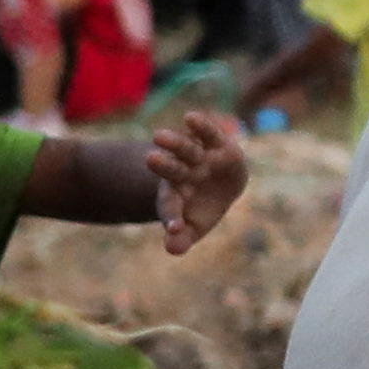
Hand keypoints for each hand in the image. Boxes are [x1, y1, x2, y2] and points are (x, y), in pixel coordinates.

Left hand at [145, 110, 249, 252]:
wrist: (219, 183)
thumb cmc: (201, 208)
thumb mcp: (195, 227)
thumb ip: (182, 238)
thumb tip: (172, 249)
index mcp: (176, 195)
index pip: (171, 206)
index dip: (173, 218)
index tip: (175, 230)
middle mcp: (183, 173)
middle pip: (171, 169)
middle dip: (162, 165)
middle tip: (149, 158)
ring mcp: (198, 157)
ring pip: (185, 149)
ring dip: (175, 143)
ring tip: (158, 136)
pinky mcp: (217, 144)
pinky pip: (207, 133)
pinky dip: (200, 126)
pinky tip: (190, 118)